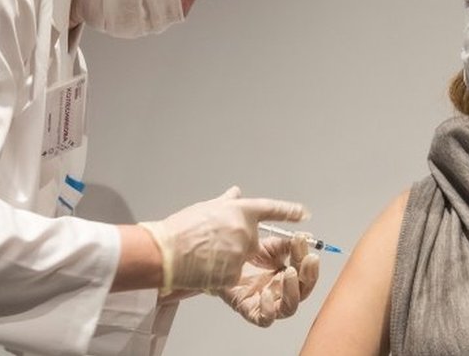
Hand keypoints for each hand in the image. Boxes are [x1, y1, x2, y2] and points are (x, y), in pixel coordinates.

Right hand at [138, 187, 307, 293]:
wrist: (165, 252)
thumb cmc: (180, 229)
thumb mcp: (206, 207)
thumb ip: (226, 201)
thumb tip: (235, 193)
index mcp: (240, 211)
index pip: (271, 209)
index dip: (289, 211)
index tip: (303, 214)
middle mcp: (245, 231)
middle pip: (254, 240)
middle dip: (239, 242)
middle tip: (214, 242)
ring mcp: (241, 254)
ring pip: (242, 259)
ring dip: (228, 258)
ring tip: (205, 254)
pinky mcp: (234, 274)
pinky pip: (233, 275)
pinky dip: (221, 272)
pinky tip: (204, 266)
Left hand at [218, 233, 319, 326]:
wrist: (220, 262)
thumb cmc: (244, 257)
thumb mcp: (269, 245)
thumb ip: (288, 243)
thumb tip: (307, 236)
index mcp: (287, 278)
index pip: (306, 274)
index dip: (309, 260)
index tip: (303, 242)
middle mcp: (280, 293)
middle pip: (303, 292)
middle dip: (309, 275)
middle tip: (308, 258)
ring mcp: (267, 304)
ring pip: (289, 308)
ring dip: (293, 291)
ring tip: (289, 272)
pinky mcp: (250, 311)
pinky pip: (264, 319)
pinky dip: (268, 309)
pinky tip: (266, 292)